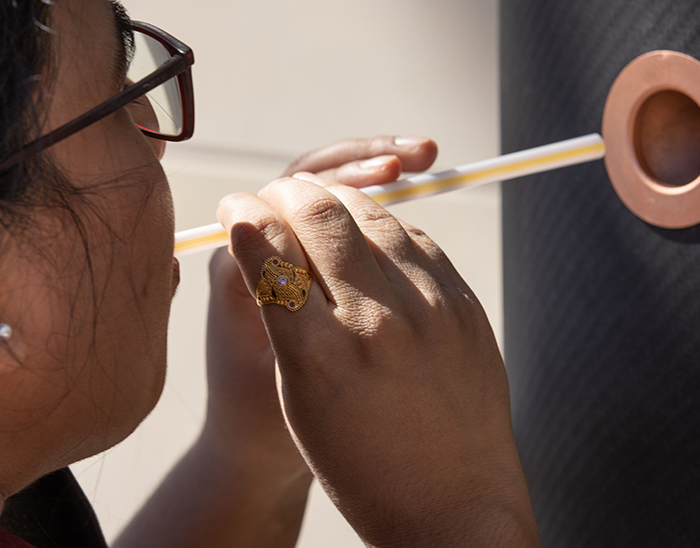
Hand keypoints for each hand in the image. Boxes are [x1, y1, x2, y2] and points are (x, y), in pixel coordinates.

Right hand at [200, 136, 437, 480]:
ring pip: (371, 211)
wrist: (450, 506)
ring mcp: (430, 310)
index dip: (243, 213)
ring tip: (315, 211)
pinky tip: (365, 240)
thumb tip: (263, 239)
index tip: (235, 206)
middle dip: (284, 193)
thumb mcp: (297, 396)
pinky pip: (416, 237)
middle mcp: (375, 323)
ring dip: (333, 199)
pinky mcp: (464, 306)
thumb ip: (280, 315)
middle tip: (272, 200)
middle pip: (318, 212)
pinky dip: (381, 227)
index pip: (267, 247)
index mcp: (318, 355)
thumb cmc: (357, 461)